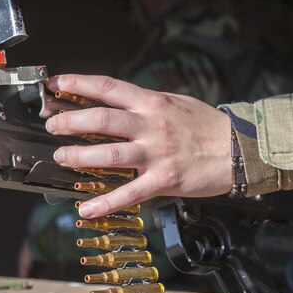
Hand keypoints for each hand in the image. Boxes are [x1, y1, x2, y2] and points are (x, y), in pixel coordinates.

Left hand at [45, 75, 232, 217]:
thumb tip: (114, 99)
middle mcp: (151, 125)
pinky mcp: (165, 179)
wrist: (240, 149)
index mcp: (151, 102)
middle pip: (102, 119)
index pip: (108, 87)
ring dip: (80, 156)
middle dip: (71, 121)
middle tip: (53, 125)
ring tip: (62, 157)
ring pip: (110, 153)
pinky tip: (87, 208)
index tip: (57, 84)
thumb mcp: (173, 102)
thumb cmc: (206, 125)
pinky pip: (130, 192)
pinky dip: (106, 202)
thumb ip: (143, 103)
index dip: (78, 84)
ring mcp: (157, 152)